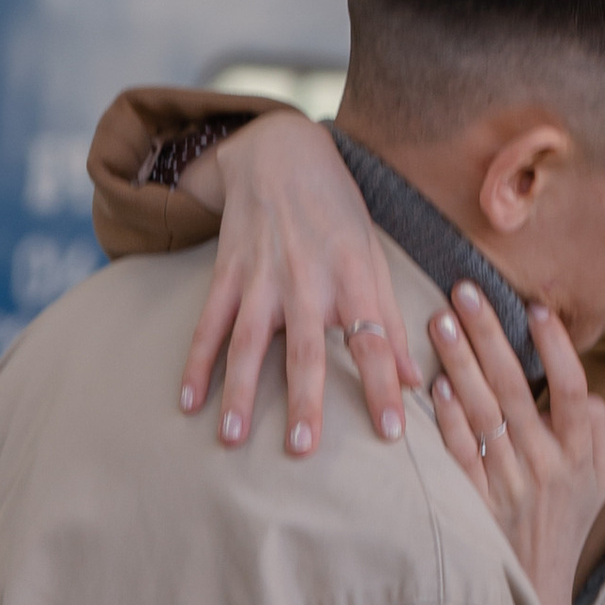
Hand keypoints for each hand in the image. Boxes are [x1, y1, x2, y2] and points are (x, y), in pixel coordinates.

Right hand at [175, 112, 419, 456]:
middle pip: (307, 346)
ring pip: (248, 341)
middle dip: (305, 398)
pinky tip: (188, 401)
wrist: (281, 155)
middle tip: (303, 449)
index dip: (384, 384)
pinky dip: (196, 362)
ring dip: (240, 391)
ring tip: (232, 439)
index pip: (374, 338)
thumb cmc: (338, 213)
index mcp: (353, 275)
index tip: (393, 431)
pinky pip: (209, 323)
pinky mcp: (228, 273)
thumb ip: (391, 321)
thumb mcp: (373, 256)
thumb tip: (416, 381)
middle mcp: (307, 278)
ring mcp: (262, 276)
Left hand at [423, 283, 604, 604]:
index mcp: (581, 455)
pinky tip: (434, 385)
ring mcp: (507, 484)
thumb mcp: (602, 479)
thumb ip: (597, 430)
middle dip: (488, 335)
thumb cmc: (567, 523)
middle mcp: (545, 465)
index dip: (555, 347)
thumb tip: (582, 386)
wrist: (535, 587)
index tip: (535, 307)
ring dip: (459, 362)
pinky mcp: (474, 502)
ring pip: (481, 413)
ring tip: (440, 321)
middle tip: (464, 291)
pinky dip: (446, 418)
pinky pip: (458, 452)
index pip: (572, 388)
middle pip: (514, 388)